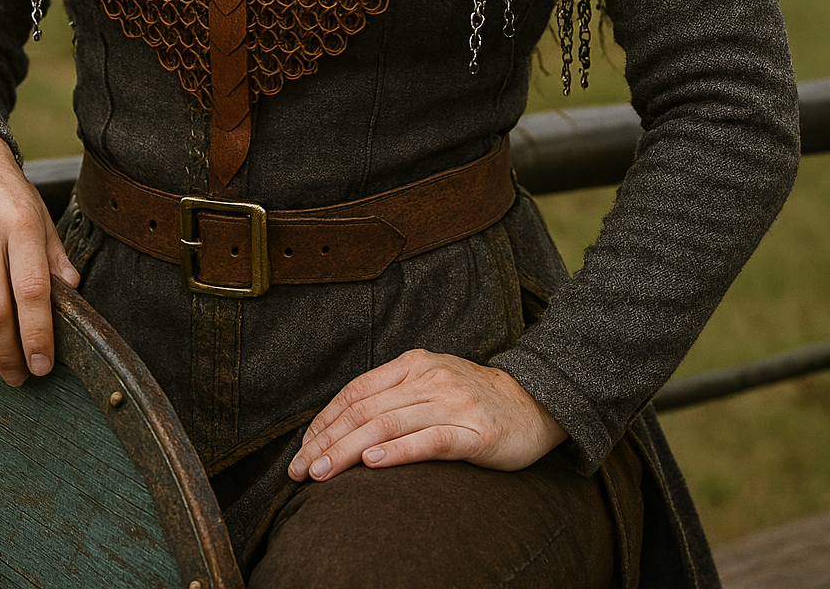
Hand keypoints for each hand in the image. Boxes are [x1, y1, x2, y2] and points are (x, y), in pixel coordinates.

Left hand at [288, 348, 565, 481]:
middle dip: (326, 441)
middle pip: (364, 410)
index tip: (302, 450)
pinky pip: (430, 440)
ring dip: (349, 449)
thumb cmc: (473, 400)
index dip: (324, 421)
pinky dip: (398, 451)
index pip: (355, 391)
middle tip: (300, 470)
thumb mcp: (429, 384)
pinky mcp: (474, 432)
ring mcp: (451, 403)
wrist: (534, 402)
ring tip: (322, 471)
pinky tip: (374, 462)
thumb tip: (343, 426)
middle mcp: (428, 378)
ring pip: (388, 424)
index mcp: (412, 365)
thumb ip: (393, 397)